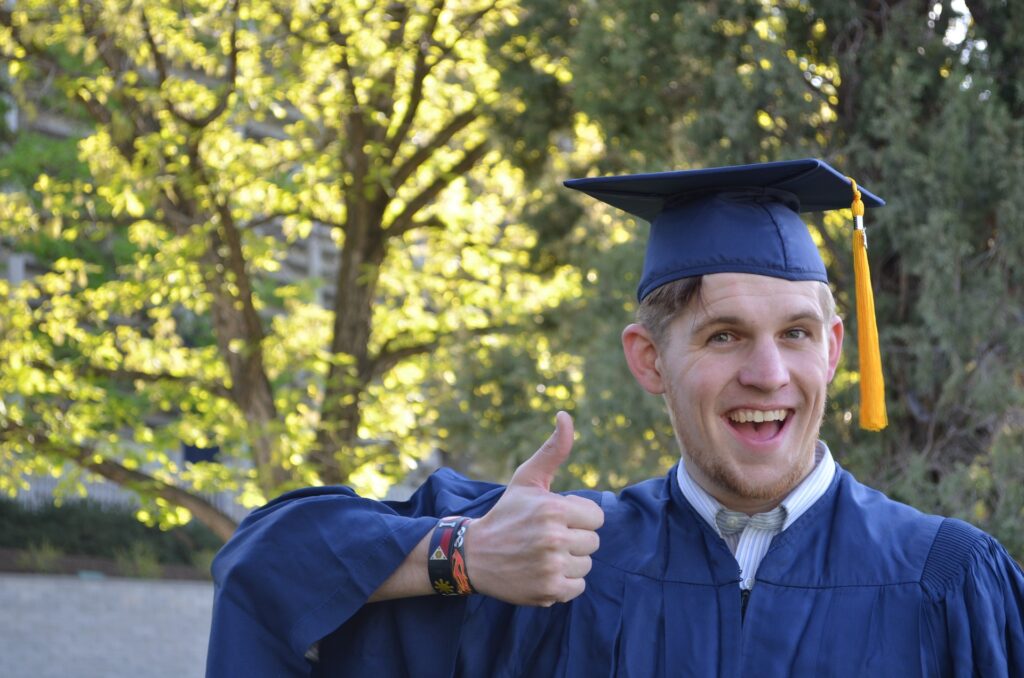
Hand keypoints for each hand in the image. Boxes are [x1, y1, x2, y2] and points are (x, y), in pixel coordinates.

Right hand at [466, 411, 604, 605]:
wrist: (474, 555)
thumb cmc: (507, 513)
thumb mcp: (527, 479)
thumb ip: (553, 449)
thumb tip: (565, 415)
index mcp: (554, 509)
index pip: (596, 517)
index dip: (578, 517)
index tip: (556, 519)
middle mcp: (554, 538)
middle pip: (593, 542)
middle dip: (574, 539)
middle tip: (545, 538)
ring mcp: (552, 567)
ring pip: (586, 565)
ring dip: (569, 562)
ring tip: (542, 555)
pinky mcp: (549, 591)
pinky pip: (578, 587)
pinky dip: (564, 583)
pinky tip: (542, 572)